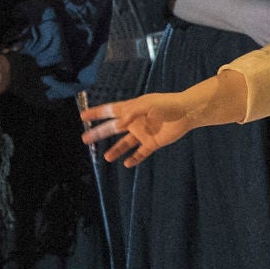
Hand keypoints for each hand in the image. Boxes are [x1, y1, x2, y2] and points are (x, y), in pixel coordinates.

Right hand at [82, 75, 243, 167]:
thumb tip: (120, 123)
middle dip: (99, 133)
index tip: (83, 116)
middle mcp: (135, 122)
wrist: (187, 113)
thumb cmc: (167, 104)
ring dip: (116, 150)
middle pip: (113, 128)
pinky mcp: (153, 142)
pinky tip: (127, 164)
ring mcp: (143, 133)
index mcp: (131, 109)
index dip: (96, 113)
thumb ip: (132, 113)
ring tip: (107, 157)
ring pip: (125, 143)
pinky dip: (134, 158)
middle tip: (85, 139)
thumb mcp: (147, 105)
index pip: (110, 111)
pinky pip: (141, 152)